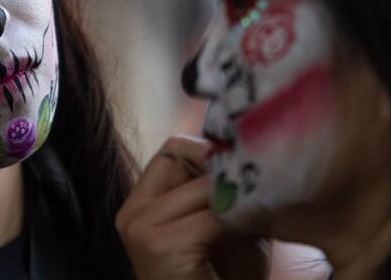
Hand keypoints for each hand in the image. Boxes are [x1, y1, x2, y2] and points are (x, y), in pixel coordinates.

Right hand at [116, 135, 269, 279]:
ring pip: (202, 184)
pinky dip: (239, 223)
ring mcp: (139, 228)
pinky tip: (254, 235)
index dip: (213, 154)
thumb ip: (222, 189)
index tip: (246, 171)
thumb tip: (251, 145)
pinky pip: (212, 216)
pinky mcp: (159, 245)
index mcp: (140, 206)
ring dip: (236, 197)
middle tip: (258, 186)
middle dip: (223, 170)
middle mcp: (131, 213)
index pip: (174, 149)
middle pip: (181, 154)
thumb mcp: (220, 225)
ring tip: (259, 212)